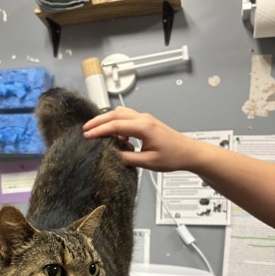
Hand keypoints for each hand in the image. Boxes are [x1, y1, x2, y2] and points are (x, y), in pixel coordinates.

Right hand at [83, 106, 206, 172]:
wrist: (189, 152)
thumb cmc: (173, 156)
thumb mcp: (148, 162)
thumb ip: (127, 158)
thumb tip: (111, 155)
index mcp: (144, 127)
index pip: (115, 125)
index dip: (99, 130)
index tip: (87, 135)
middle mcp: (144, 119)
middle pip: (115, 114)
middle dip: (99, 121)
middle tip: (85, 129)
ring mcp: (145, 119)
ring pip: (121, 113)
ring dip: (107, 120)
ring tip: (95, 130)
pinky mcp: (146, 123)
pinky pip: (127, 118)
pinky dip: (117, 123)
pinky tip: (114, 136)